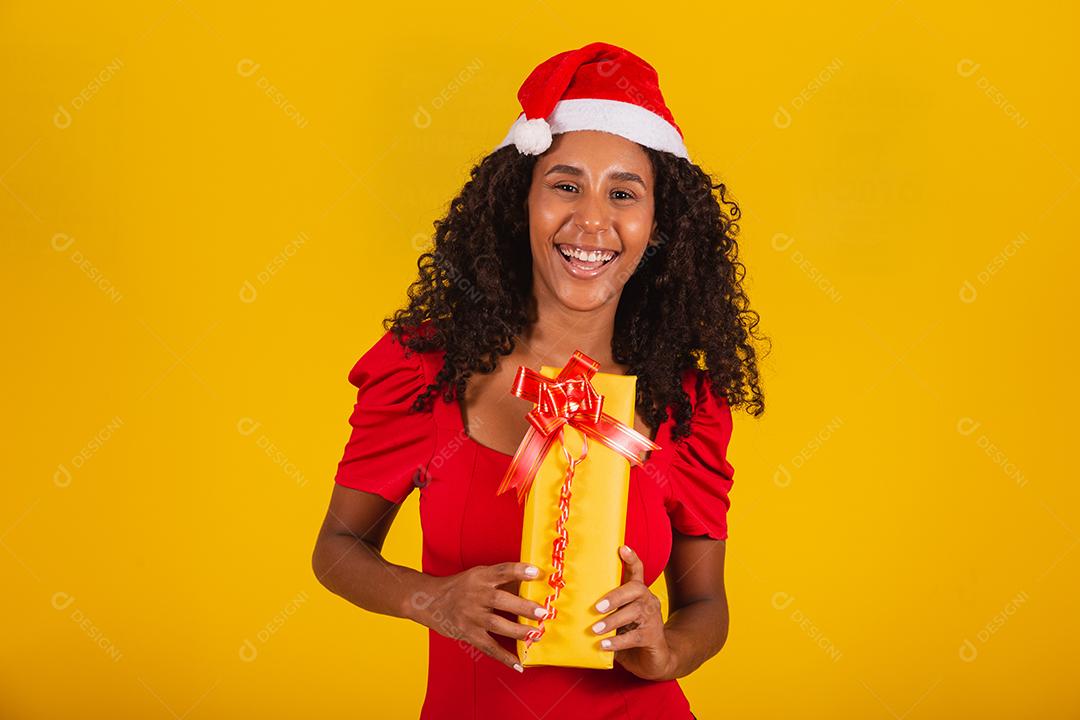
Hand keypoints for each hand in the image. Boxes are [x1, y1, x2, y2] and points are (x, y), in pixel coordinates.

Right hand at [410, 562, 546, 672]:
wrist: (431, 601)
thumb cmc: (462, 587)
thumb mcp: (478, 576)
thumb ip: (501, 580)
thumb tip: (532, 586)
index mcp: (480, 577)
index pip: (502, 571)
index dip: (519, 571)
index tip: (537, 572)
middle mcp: (475, 595)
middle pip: (500, 600)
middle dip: (522, 607)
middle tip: (542, 612)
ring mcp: (471, 616)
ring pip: (496, 624)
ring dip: (518, 631)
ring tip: (536, 635)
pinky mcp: (468, 633)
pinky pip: (488, 646)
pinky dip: (504, 657)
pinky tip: (518, 664)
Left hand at [590, 545, 675, 680]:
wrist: (655, 660)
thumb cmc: (629, 634)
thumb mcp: (617, 618)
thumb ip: (604, 610)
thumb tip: (573, 606)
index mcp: (638, 593)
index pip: (637, 571)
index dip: (631, 559)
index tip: (622, 548)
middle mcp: (648, 601)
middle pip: (636, 589)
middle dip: (615, 596)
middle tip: (597, 607)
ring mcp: (652, 618)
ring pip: (634, 612)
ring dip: (613, 621)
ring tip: (595, 629)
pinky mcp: (653, 637)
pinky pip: (635, 637)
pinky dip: (618, 641)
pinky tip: (604, 645)